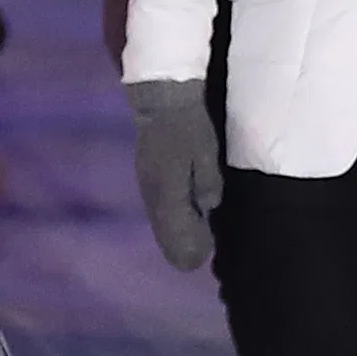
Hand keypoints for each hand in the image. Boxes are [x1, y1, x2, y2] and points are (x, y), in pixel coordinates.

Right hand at [124, 78, 218, 271]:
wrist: (160, 100)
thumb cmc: (188, 126)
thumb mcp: (206, 153)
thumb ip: (207, 183)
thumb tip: (209, 208)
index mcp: (167, 190)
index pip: (174, 231)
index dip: (188, 247)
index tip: (204, 255)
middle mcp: (153, 194)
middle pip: (164, 230)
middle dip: (181, 245)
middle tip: (201, 255)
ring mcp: (147, 186)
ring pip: (160, 221)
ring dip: (175, 233)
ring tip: (195, 241)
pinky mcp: (148, 178)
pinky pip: (158, 208)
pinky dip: (171, 219)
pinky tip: (184, 219)